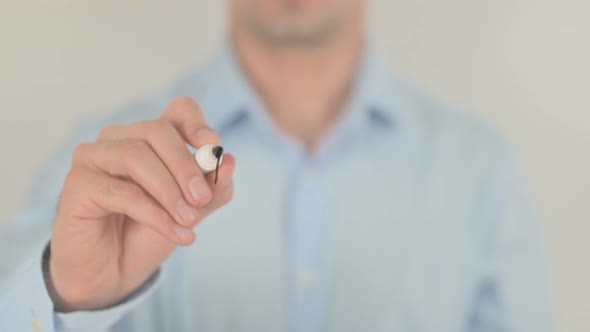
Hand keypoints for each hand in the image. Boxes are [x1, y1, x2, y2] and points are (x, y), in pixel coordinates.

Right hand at [47, 97, 235, 311]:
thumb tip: (229, 161)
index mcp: (150, 138)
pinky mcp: (78, 184)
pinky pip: (121, 191)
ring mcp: (93, 158)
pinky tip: (176, 234)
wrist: (114, 274)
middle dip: (185, 165)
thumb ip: (212, 189)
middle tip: (202, 199)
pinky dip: (155, 214)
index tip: (212, 146)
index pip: (178, 111)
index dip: (196, 123)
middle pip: (157, 131)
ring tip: (189, 221)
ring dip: (169, 191)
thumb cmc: (148, 234)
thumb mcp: (191, 212)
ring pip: (136, 156)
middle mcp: (119, 139)